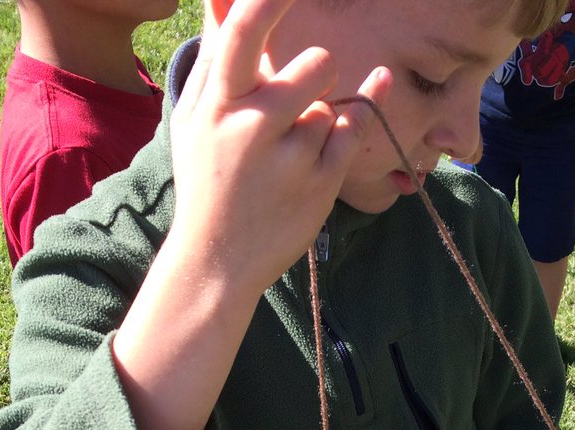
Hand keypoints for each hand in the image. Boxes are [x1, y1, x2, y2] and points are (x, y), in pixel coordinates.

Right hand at [169, 0, 390, 298]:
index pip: (245, 34)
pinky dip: (365, 107)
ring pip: (330, 106)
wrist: (218, 258)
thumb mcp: (194, 118)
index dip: (271, 1)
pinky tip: (380, 81)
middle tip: (308, 85)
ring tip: (292, 147)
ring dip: (320, 117)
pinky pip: (353, 129)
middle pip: (313, 68)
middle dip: (318, 70)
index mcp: (217, 104)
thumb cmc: (207, 180)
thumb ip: (214, 57)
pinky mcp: (320, 184)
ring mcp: (291, 159)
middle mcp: (253, 128)